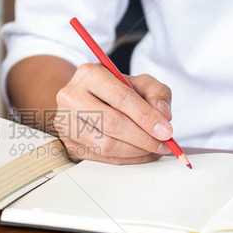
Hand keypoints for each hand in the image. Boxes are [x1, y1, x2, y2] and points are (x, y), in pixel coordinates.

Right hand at [52, 63, 174, 164]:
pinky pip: (102, 157)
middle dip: (143, 137)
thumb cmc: (114, 90)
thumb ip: (156, 93)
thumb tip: (163, 115)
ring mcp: (66, 122)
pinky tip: (141, 154)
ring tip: (154, 149)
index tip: (166, 130)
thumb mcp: (139, 82)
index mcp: (90, 74)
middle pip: (111, 122)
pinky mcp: (69, 143)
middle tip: (164, 144)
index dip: (146, 116)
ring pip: (105, 144)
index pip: (120, 97)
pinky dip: (127, 159)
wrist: (85, 99)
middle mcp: (72, 96)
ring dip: (136, 151)